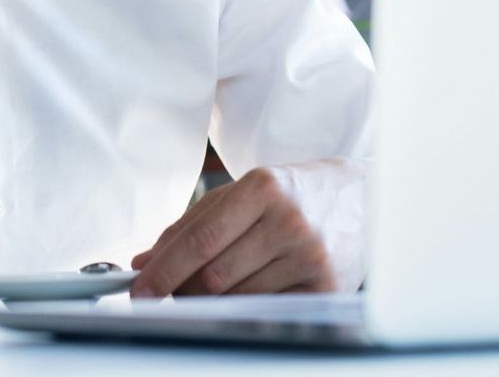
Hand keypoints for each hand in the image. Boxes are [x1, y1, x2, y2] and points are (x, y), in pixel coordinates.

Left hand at [130, 165, 340, 297]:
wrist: (359, 199)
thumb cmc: (290, 195)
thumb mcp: (239, 194)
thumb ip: (191, 224)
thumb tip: (145, 260)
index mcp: (262, 188)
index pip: (200, 239)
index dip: (164, 268)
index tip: (139, 289)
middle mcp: (288, 220)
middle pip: (214, 276)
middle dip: (183, 289)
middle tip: (169, 291)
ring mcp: (310, 256)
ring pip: (238, 299)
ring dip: (213, 302)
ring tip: (217, 284)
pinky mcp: (327, 288)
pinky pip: (267, 311)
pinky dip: (247, 308)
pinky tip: (251, 290)